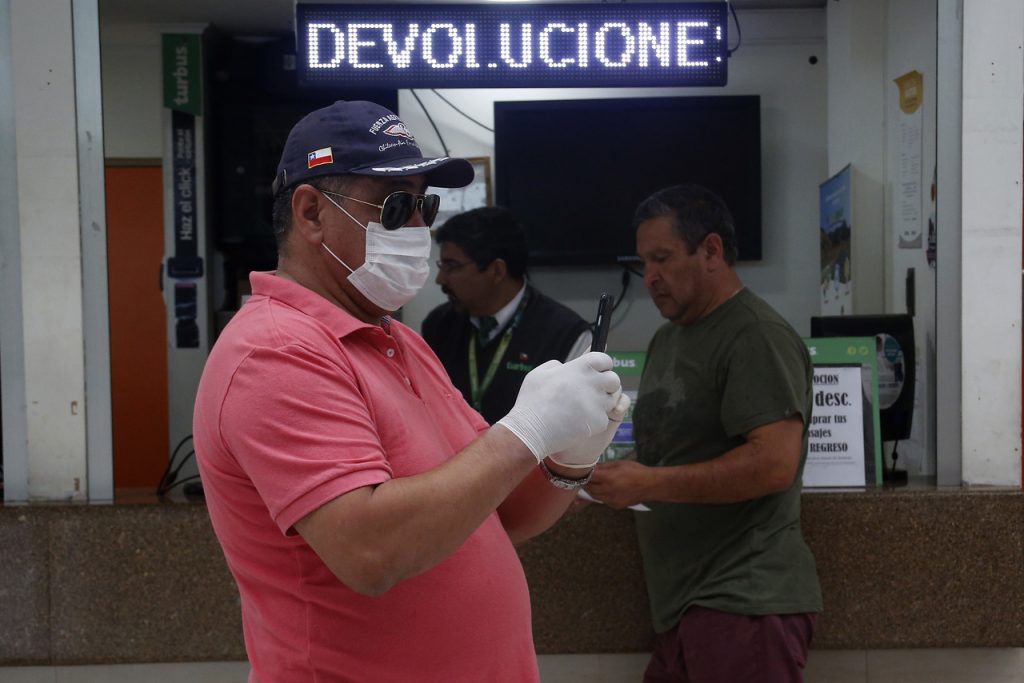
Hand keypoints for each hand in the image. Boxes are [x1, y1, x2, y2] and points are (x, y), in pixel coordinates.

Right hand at [496, 352, 620, 461]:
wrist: (531, 430)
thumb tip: (564, 366)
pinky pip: (604, 418)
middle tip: (592, 392)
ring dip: (601, 403)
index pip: (605, 359)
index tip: (596, 372)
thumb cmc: (532, 402)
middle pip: (614, 380)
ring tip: (582, 409)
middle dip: (606, 385)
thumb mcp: (539, 373)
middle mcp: (593, 383)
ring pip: (612, 400)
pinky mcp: (599, 421)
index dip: (602, 366)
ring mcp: (598, 403)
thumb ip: (556, 365)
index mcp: (580, 367)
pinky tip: (578, 422)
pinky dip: (594, 421)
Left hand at [586, 459, 653, 509]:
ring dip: (592, 489)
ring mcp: (611, 500)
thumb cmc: (635, 470)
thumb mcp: (618, 464)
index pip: (588, 477)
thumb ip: (604, 466)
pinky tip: (606, 489)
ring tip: (595, 482)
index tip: (582, 470)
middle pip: (588, 487)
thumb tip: (591, 467)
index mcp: (608, 478)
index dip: (584, 473)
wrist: (650, 485)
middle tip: (586, 476)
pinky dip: (600, 495)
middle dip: (586, 482)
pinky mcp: (615, 505)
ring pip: (594, 495)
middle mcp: (607, 491)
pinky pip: (602, 500)